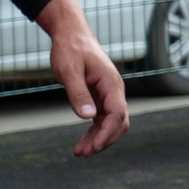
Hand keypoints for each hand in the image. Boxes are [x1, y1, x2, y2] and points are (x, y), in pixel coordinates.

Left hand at [41, 0, 127, 156]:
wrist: (71, 35)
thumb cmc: (70, 50)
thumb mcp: (70, 71)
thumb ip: (79, 93)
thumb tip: (88, 116)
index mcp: (111, 83)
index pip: (117, 113)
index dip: (107, 132)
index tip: (94, 147)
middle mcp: (114, 90)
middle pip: (119, 122)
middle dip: (104, 140)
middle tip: (82, 153)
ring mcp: (108, 94)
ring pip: (111, 122)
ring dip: (98, 138)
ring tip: (80, 152)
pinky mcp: (99, 96)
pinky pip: (102, 118)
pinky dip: (94, 131)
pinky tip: (83, 141)